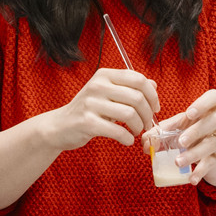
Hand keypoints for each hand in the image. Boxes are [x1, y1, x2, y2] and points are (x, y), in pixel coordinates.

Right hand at [41, 68, 158, 151]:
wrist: (59, 126)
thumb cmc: (87, 110)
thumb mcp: (107, 93)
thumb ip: (129, 87)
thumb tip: (154, 85)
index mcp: (104, 75)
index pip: (138, 79)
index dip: (152, 95)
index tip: (155, 108)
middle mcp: (97, 86)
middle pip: (137, 97)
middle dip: (148, 114)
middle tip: (147, 124)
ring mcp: (91, 104)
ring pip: (129, 114)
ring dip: (139, 127)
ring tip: (136, 132)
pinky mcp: (87, 123)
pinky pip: (117, 131)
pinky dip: (127, 138)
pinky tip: (126, 140)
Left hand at [147, 89, 215, 184]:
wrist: (212, 141)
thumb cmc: (192, 126)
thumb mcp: (179, 124)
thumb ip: (162, 130)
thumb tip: (144, 141)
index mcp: (211, 105)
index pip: (213, 97)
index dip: (202, 104)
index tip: (189, 113)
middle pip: (213, 122)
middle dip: (196, 131)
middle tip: (180, 141)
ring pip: (212, 144)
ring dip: (194, 154)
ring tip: (178, 162)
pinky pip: (212, 163)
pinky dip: (201, 171)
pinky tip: (191, 179)